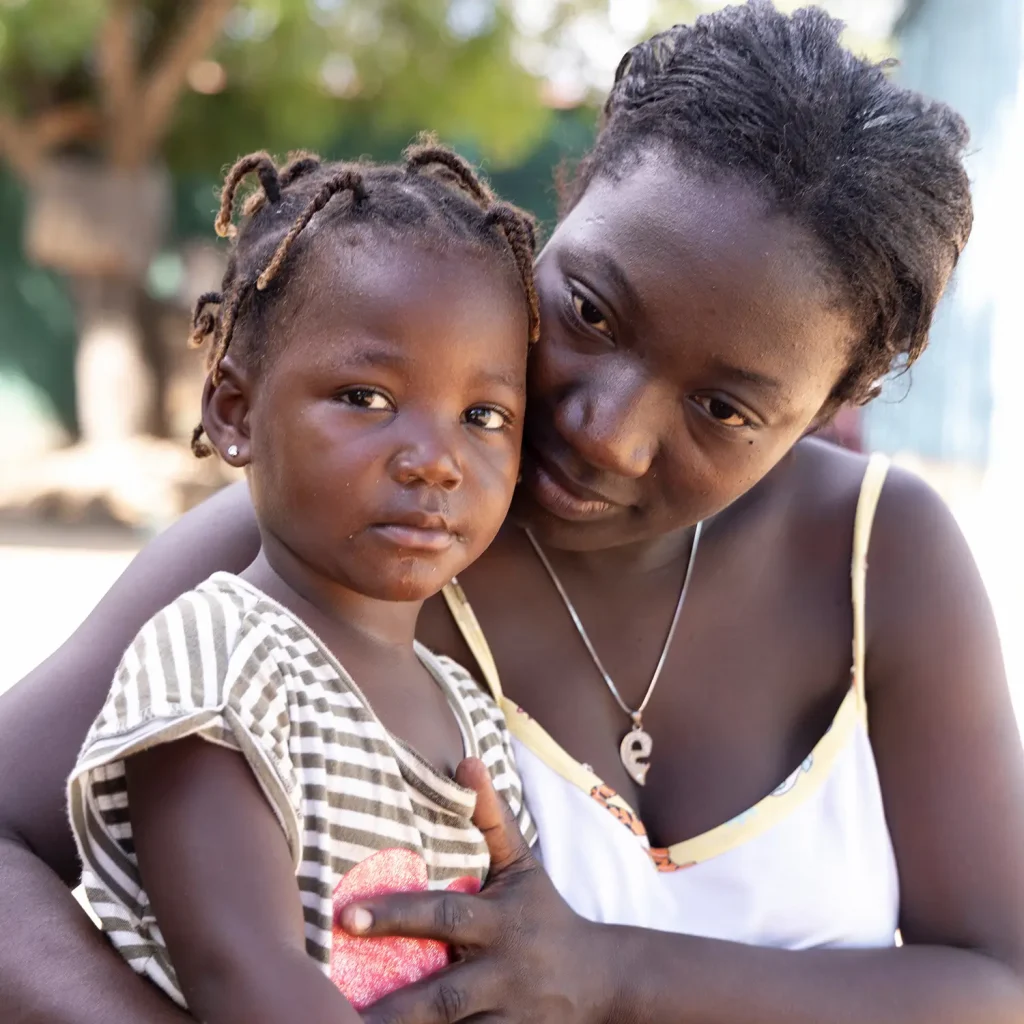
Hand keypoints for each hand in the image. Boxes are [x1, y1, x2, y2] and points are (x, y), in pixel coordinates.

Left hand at [338, 758, 617, 1023]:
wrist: (603, 982)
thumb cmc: (545, 914)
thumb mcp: (522, 865)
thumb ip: (492, 817)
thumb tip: (466, 759)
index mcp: (499, 921)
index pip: (445, 915)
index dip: (398, 915)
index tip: (347, 916)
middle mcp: (501, 971)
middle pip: (443, 995)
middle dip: (392, 1006)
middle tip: (332, 1005)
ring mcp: (505, 1016)